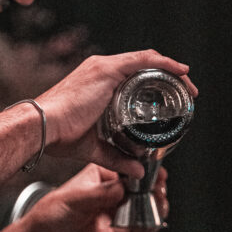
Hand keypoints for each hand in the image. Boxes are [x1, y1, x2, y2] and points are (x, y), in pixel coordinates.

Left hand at [2, 164, 168, 231]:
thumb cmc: (50, 216)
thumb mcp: (73, 198)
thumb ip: (100, 194)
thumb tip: (122, 187)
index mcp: (100, 178)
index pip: (126, 169)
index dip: (140, 168)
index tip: (151, 167)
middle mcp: (112, 195)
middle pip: (140, 187)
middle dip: (152, 185)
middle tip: (158, 185)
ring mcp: (118, 215)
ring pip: (145, 207)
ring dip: (156, 203)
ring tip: (158, 200)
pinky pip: (143, 229)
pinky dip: (152, 223)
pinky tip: (155, 219)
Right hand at [38, 50, 196, 175]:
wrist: (43, 127)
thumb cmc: (58, 135)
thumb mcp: (95, 147)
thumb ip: (117, 158)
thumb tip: (137, 171)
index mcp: (97, 82)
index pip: (133, 73)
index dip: (155, 81)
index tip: (172, 96)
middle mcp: (101, 69)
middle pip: (143, 65)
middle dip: (168, 76)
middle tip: (187, 92)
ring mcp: (104, 67)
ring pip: (147, 60)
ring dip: (171, 70)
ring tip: (188, 84)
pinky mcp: (107, 70)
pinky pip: (143, 61)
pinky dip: (165, 64)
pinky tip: (180, 71)